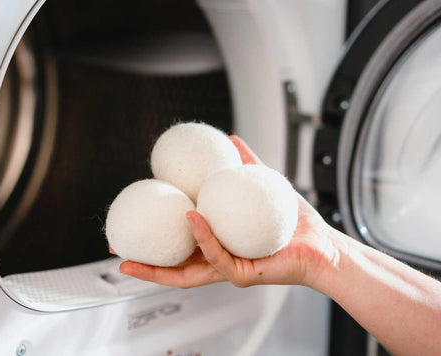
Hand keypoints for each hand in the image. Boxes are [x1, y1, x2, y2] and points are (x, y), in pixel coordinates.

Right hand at [114, 135, 339, 288]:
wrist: (323, 243)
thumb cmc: (294, 223)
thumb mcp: (263, 188)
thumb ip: (245, 165)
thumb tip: (229, 139)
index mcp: (219, 244)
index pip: (178, 246)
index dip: (153, 240)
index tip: (131, 227)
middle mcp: (219, 260)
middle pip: (173, 267)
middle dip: (143, 265)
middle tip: (117, 252)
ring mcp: (229, 269)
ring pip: (187, 272)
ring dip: (160, 262)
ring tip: (137, 250)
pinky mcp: (244, 274)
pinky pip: (218, 256)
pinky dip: (203, 237)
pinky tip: (192, 218)